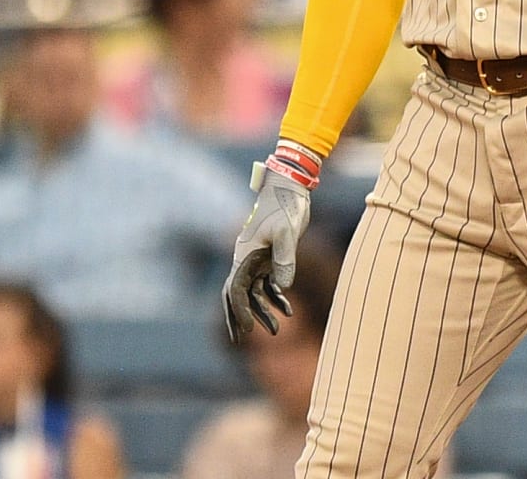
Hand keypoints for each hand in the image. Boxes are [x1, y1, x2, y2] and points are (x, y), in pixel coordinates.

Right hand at [222, 165, 311, 340]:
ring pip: (254, 292)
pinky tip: (288, 310)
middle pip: (236, 295)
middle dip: (238, 318)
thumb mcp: (287, 231)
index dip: (239, 312)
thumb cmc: (286, 205)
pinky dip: (276, 297)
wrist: (291, 187)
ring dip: (263, 311)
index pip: (235, 290)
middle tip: (241, 340)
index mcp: (244, 254)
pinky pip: (269, 283)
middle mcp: (246, 259)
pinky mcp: (270, 256)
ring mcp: (258, 259)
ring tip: (277, 331)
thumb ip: (285, 258)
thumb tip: (283, 287)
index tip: (248, 332)